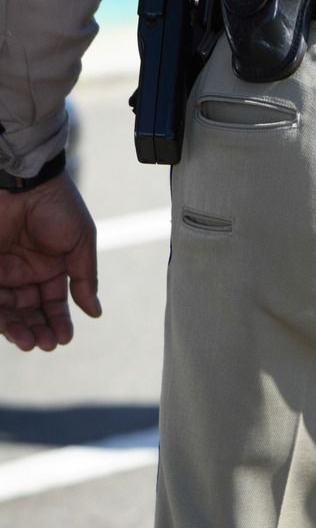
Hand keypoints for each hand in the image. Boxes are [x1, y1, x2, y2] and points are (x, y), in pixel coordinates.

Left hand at [0, 175, 99, 350]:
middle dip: (36, 330)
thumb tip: (95, 312)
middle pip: (28, 311)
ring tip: (27, 341)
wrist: (25, 182)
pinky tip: (8, 325)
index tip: (63, 338)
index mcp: (51, 268)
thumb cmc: (58, 206)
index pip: (52, 303)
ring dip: (16, 328)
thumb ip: (85, 278)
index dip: (58, 322)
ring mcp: (3, 270)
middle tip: (44, 345)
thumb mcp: (81, 243)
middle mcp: (24, 273)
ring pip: (7, 309)